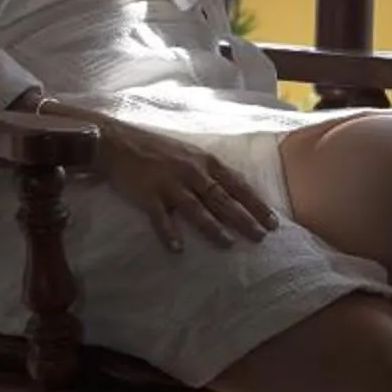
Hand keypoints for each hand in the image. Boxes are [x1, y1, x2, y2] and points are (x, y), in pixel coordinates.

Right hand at [73, 109, 279, 253]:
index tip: (273, 221)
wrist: (118, 142)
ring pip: (196, 208)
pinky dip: (169, 233)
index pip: (237, 184)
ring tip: (228, 244)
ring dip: (213, 227)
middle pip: (222, 198)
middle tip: (261, 237)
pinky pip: (160, 217)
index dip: (256, 203)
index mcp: (204, 162)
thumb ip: (209, 172)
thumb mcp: (189, 154)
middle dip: (243, 218)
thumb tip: (231, 193)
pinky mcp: (147, 194)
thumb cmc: (157, 150)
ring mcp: (169, 183)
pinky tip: (178, 248)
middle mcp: (191, 172)